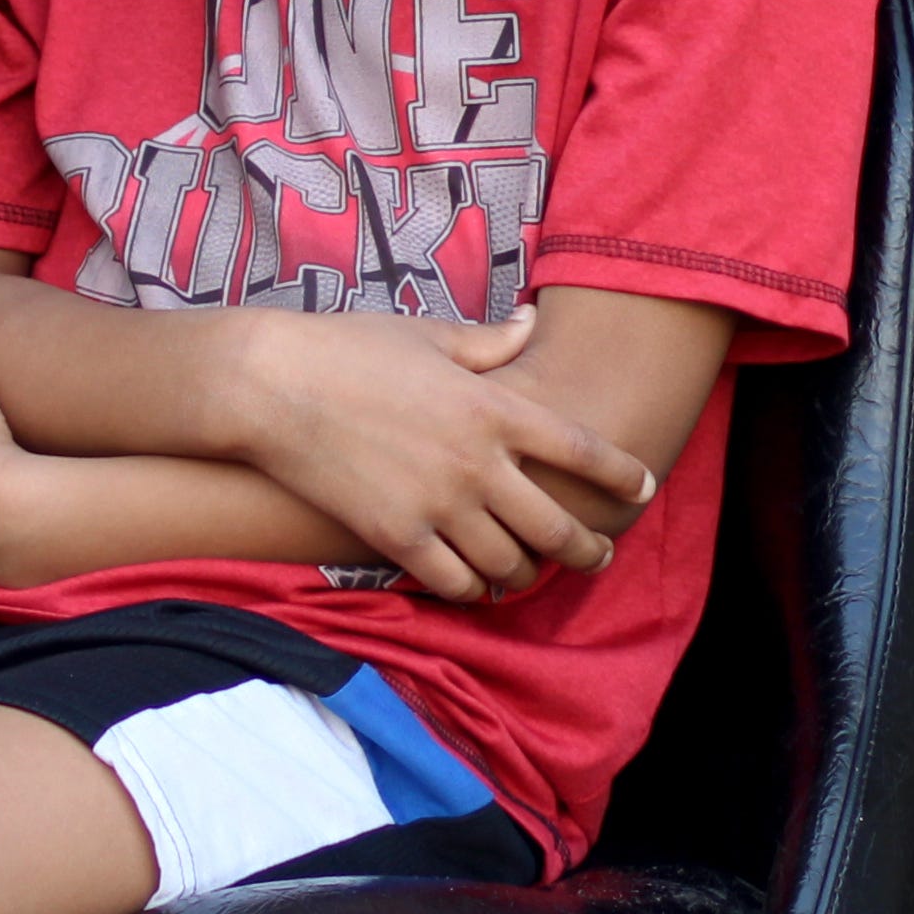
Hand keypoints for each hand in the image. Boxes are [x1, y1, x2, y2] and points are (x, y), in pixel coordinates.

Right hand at [227, 305, 658, 603]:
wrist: (271, 385)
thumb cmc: (350, 349)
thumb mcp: (429, 335)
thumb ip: (490, 342)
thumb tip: (531, 323)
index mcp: (494, 407)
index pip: (582, 449)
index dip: (621, 474)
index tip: (643, 488)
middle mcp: (477, 463)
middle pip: (557, 525)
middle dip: (587, 548)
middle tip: (597, 555)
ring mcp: (438, 505)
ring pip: (509, 563)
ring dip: (526, 574)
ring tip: (531, 574)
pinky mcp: (395, 537)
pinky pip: (454, 583)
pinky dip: (473, 590)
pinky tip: (476, 586)